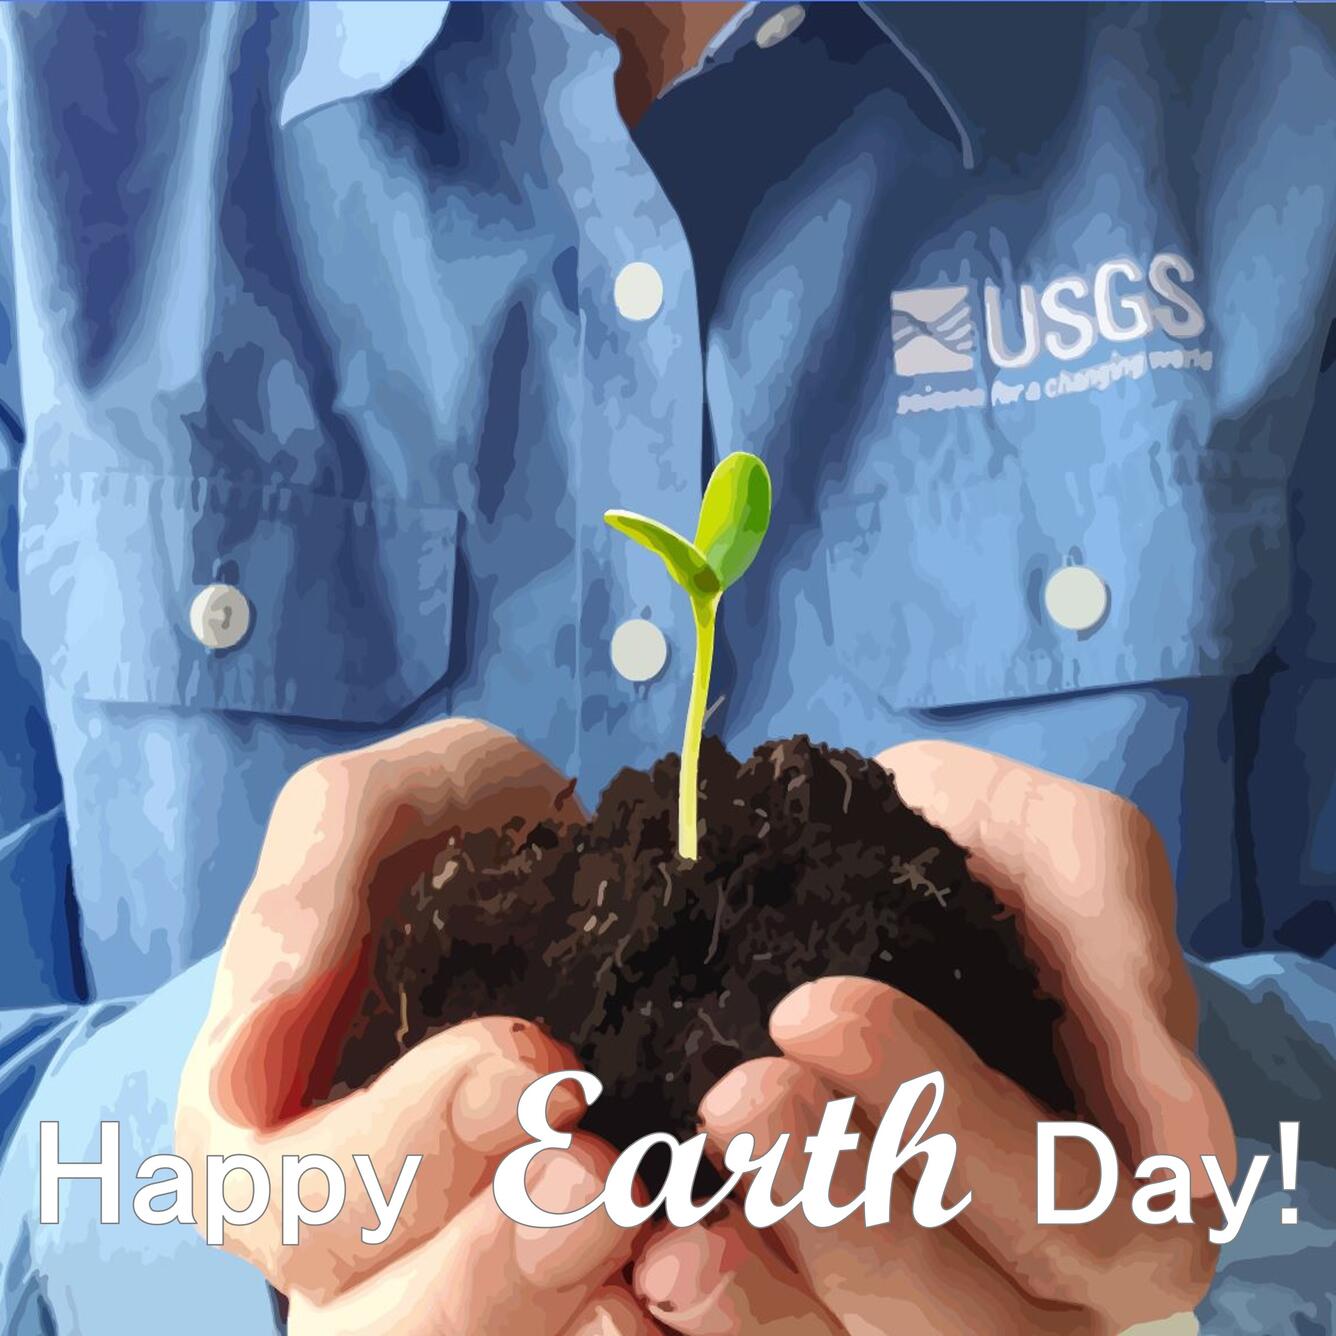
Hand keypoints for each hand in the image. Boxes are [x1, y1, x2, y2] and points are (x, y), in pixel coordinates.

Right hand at [176, 720, 643, 1333]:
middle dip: (486, 1267)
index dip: (395, 1160)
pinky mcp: (547, 1266)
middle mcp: (341, 1216)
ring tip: (648, 1212)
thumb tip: (242, 1058)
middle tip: (602, 1171)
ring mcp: (445, 1254)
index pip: (286, 1203)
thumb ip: (306, 891)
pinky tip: (686, 1257)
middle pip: (368, 1329)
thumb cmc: (462, 825)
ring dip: (555, 1311)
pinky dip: (621, 1316)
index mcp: (263, 1116)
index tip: (521, 1062)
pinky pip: (571, 1327)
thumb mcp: (383, 803)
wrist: (574, 856)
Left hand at [631, 741, 1233, 1334]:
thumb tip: (1198, 1155)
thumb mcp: (1078, 861)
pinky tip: (644, 1264)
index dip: (953, 1131)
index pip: (1070, 1213)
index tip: (823, 1009)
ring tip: (673, 1222)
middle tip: (740, 1095)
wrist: (867, 854)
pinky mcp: (814, 1291)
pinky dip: (705, 1316)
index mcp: (1126, 1199)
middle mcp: (1034, 1288)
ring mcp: (917, 1298)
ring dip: (762, 1298)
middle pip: (957, 1317)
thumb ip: (1132, 980)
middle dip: (842, 1207)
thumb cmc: (992, 857)